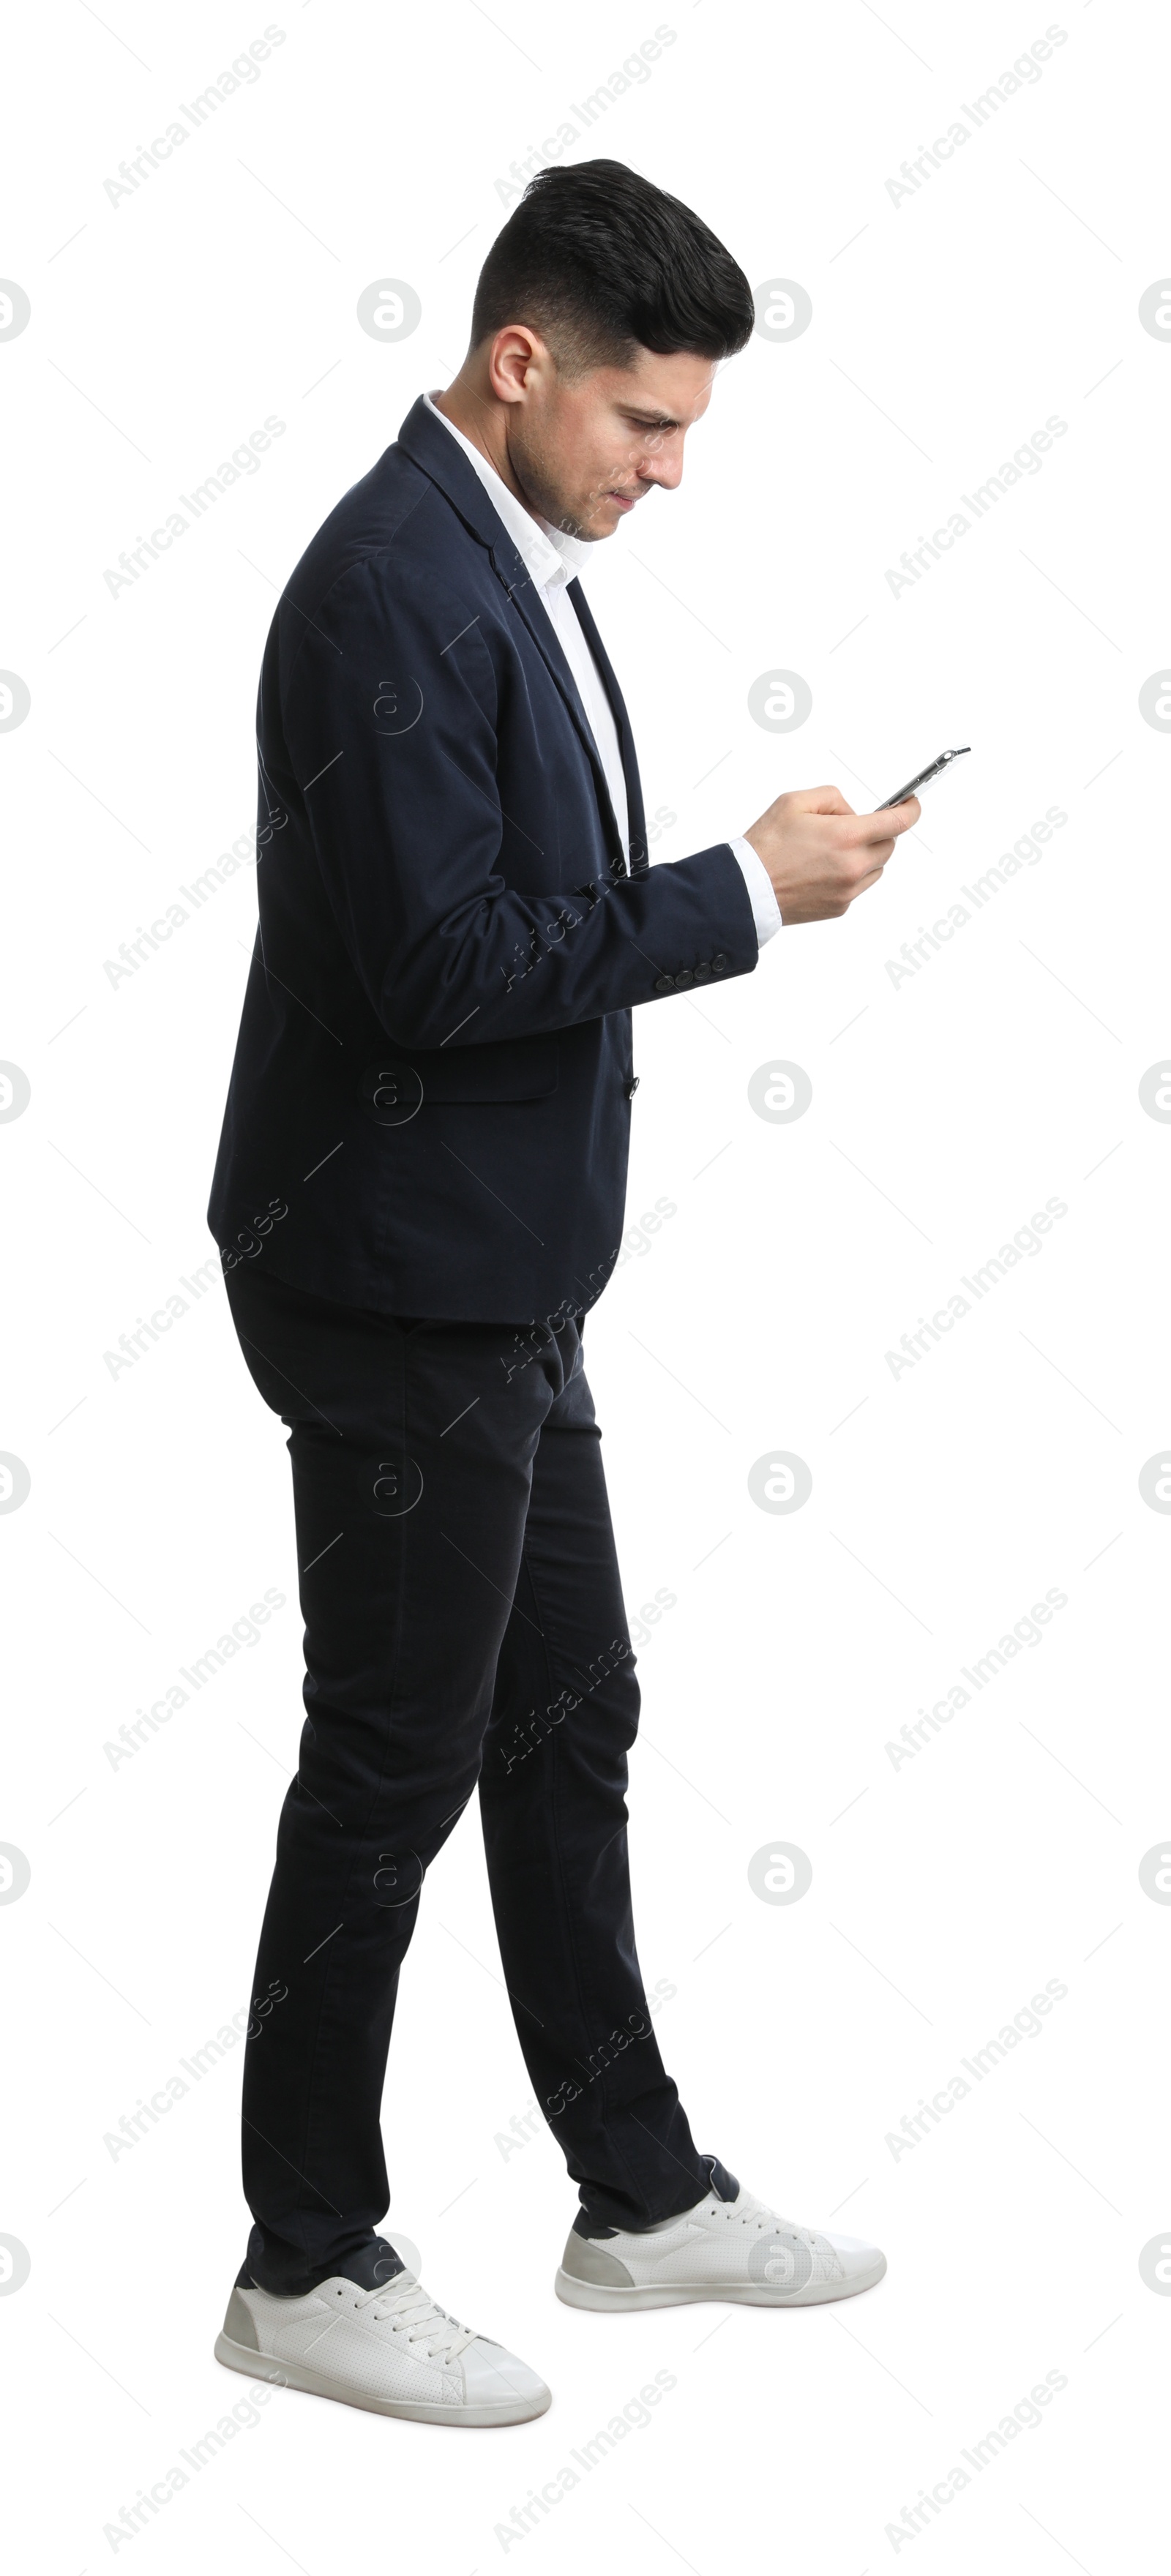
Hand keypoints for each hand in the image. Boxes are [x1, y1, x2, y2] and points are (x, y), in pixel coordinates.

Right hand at [744, 784, 919, 925]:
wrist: (747, 890)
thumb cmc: (766, 846)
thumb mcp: (795, 801)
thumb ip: (833, 798)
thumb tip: (853, 813)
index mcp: (846, 836)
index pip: (897, 823)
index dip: (910, 810)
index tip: (912, 805)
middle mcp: (853, 866)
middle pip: (889, 846)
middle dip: (877, 833)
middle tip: (850, 828)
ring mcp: (848, 890)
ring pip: (876, 868)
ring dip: (865, 855)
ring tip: (830, 851)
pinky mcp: (840, 907)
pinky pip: (858, 887)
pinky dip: (849, 875)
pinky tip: (822, 870)